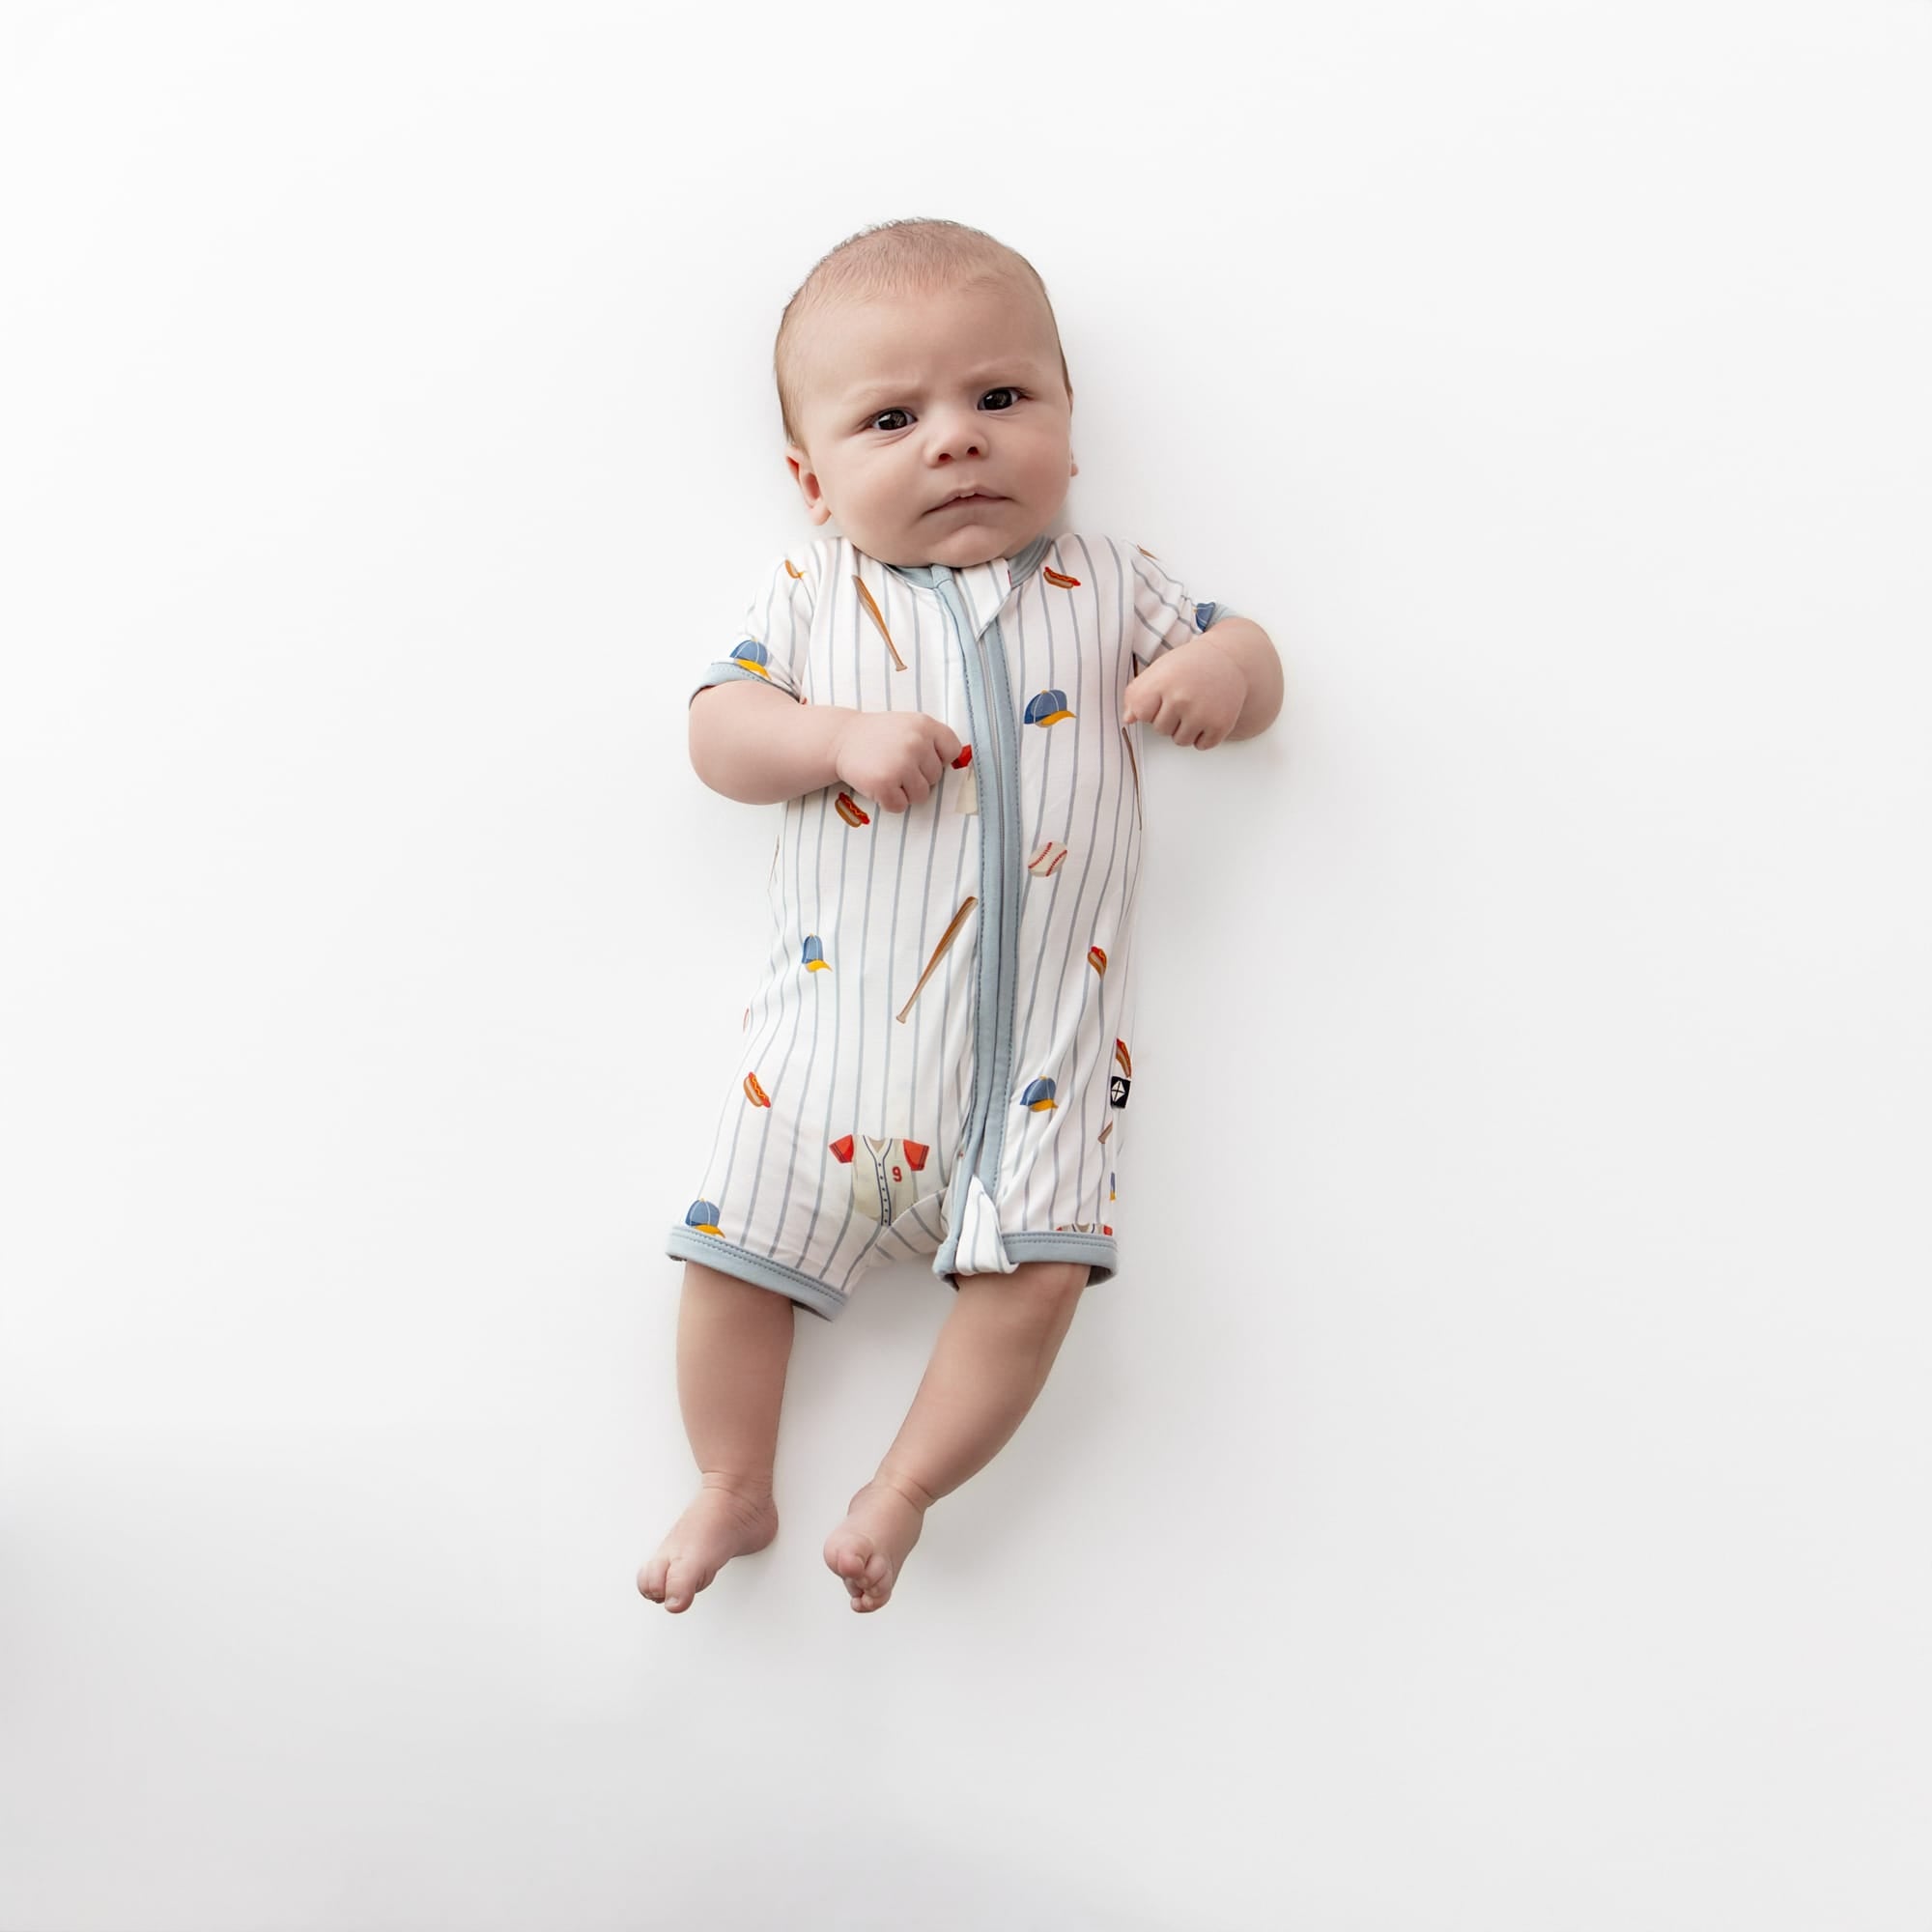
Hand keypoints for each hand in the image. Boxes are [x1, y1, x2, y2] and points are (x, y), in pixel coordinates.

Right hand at [833, 710, 963, 812]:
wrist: (840, 739)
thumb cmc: (879, 736)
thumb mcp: (909, 726)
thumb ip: (932, 740)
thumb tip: (959, 766)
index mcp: (925, 725)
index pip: (952, 751)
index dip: (939, 759)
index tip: (921, 757)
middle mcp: (916, 743)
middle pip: (936, 778)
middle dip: (918, 777)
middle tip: (895, 763)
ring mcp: (900, 764)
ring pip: (922, 795)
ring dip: (905, 792)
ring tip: (888, 774)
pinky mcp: (884, 783)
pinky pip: (900, 806)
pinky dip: (889, 801)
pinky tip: (878, 784)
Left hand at [1122, 638, 1247, 748]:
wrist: (1229, 660)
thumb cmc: (1189, 666)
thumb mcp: (1159, 670)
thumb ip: (1137, 693)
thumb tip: (1128, 720)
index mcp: (1162, 682)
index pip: (1141, 713)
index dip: (1148, 709)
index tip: (1160, 698)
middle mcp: (1181, 699)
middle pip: (1161, 729)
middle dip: (1169, 718)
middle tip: (1183, 699)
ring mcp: (1202, 713)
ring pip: (1180, 741)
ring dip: (1185, 729)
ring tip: (1195, 707)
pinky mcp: (1220, 724)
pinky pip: (1201, 746)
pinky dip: (1203, 736)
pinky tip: (1207, 715)